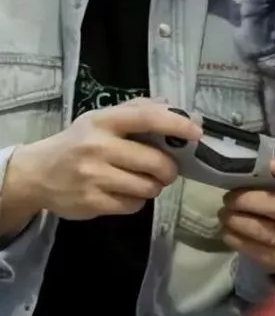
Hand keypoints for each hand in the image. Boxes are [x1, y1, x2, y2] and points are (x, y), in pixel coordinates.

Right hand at [2, 98, 199, 226]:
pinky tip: (125, 192)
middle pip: (155, 162)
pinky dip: (137, 201)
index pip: (147, 118)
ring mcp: (93, 177)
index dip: (177, 125)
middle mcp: (98, 147)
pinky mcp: (90, 203)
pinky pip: (133, 206)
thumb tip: (180, 110)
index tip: (197, 133)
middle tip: (168, 169)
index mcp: (104, 121)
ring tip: (145, 180)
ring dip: (154, 186)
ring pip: (148, 187)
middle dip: (170, 169)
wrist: (36, 174)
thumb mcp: (103, 119)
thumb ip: (139, 110)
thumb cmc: (79, 142)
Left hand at [219, 156, 274, 274]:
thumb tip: (239, 160)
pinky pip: (253, 249)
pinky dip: (235, 239)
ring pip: (262, 230)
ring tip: (223, 213)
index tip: (271, 165)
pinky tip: (226, 230)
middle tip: (227, 198)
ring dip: (237, 221)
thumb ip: (268, 174)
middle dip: (246, 201)